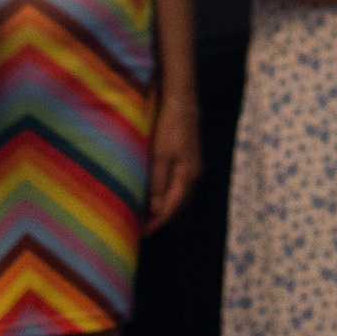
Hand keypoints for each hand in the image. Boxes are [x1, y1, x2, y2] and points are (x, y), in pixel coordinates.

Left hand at [144, 81, 200, 234]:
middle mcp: (194, 174)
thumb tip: (157, 210)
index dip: (157, 222)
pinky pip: (179, 185)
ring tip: (147, 216)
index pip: (172, 207)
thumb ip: (159, 182)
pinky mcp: (189, 158)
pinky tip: (157, 195)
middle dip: (162, 218)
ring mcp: (193, 165)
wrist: (181, 101)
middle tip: (142, 229)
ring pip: (179, 195)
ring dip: (165, 207)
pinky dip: (168, 195)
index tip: (142, 234)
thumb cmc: (169, 126)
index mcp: (189, 175)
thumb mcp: (160, 154)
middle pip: (178, 204)